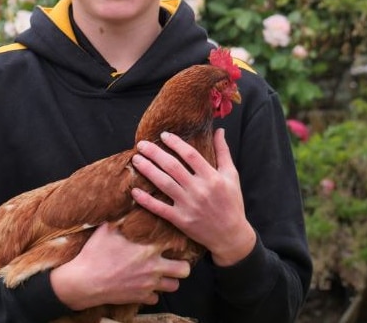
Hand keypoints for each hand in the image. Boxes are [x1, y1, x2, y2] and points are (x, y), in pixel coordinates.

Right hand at [50, 222, 190, 310]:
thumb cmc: (95, 253)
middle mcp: (153, 268)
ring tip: (161, 274)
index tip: (173, 242)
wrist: (85, 281)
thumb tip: (125, 204)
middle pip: (183, 270)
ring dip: (168, 280)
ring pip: (173, 286)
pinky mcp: (140, 298)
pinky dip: (152, 294)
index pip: (177, 246)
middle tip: (173, 262)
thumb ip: (121, 219)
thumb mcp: (107, 229)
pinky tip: (144, 286)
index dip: (178, 243)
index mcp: (148, 249)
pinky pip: (155, 299)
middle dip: (181, 266)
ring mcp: (148, 285)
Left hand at [130, 128, 255, 265]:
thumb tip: (219, 130)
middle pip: (173, 167)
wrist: (231, 236)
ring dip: (148, 170)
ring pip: (164, 184)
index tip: (163, 135)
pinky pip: (160, 208)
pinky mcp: (181, 220)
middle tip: (141, 144)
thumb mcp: (232, 176)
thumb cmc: (232, 203)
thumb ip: (224, 152)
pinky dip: (146, 200)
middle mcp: (199, 190)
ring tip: (136, 159)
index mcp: (212, 178)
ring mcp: (189, 206)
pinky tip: (134, 191)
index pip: (190, 155)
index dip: (175, 143)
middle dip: (155, 153)